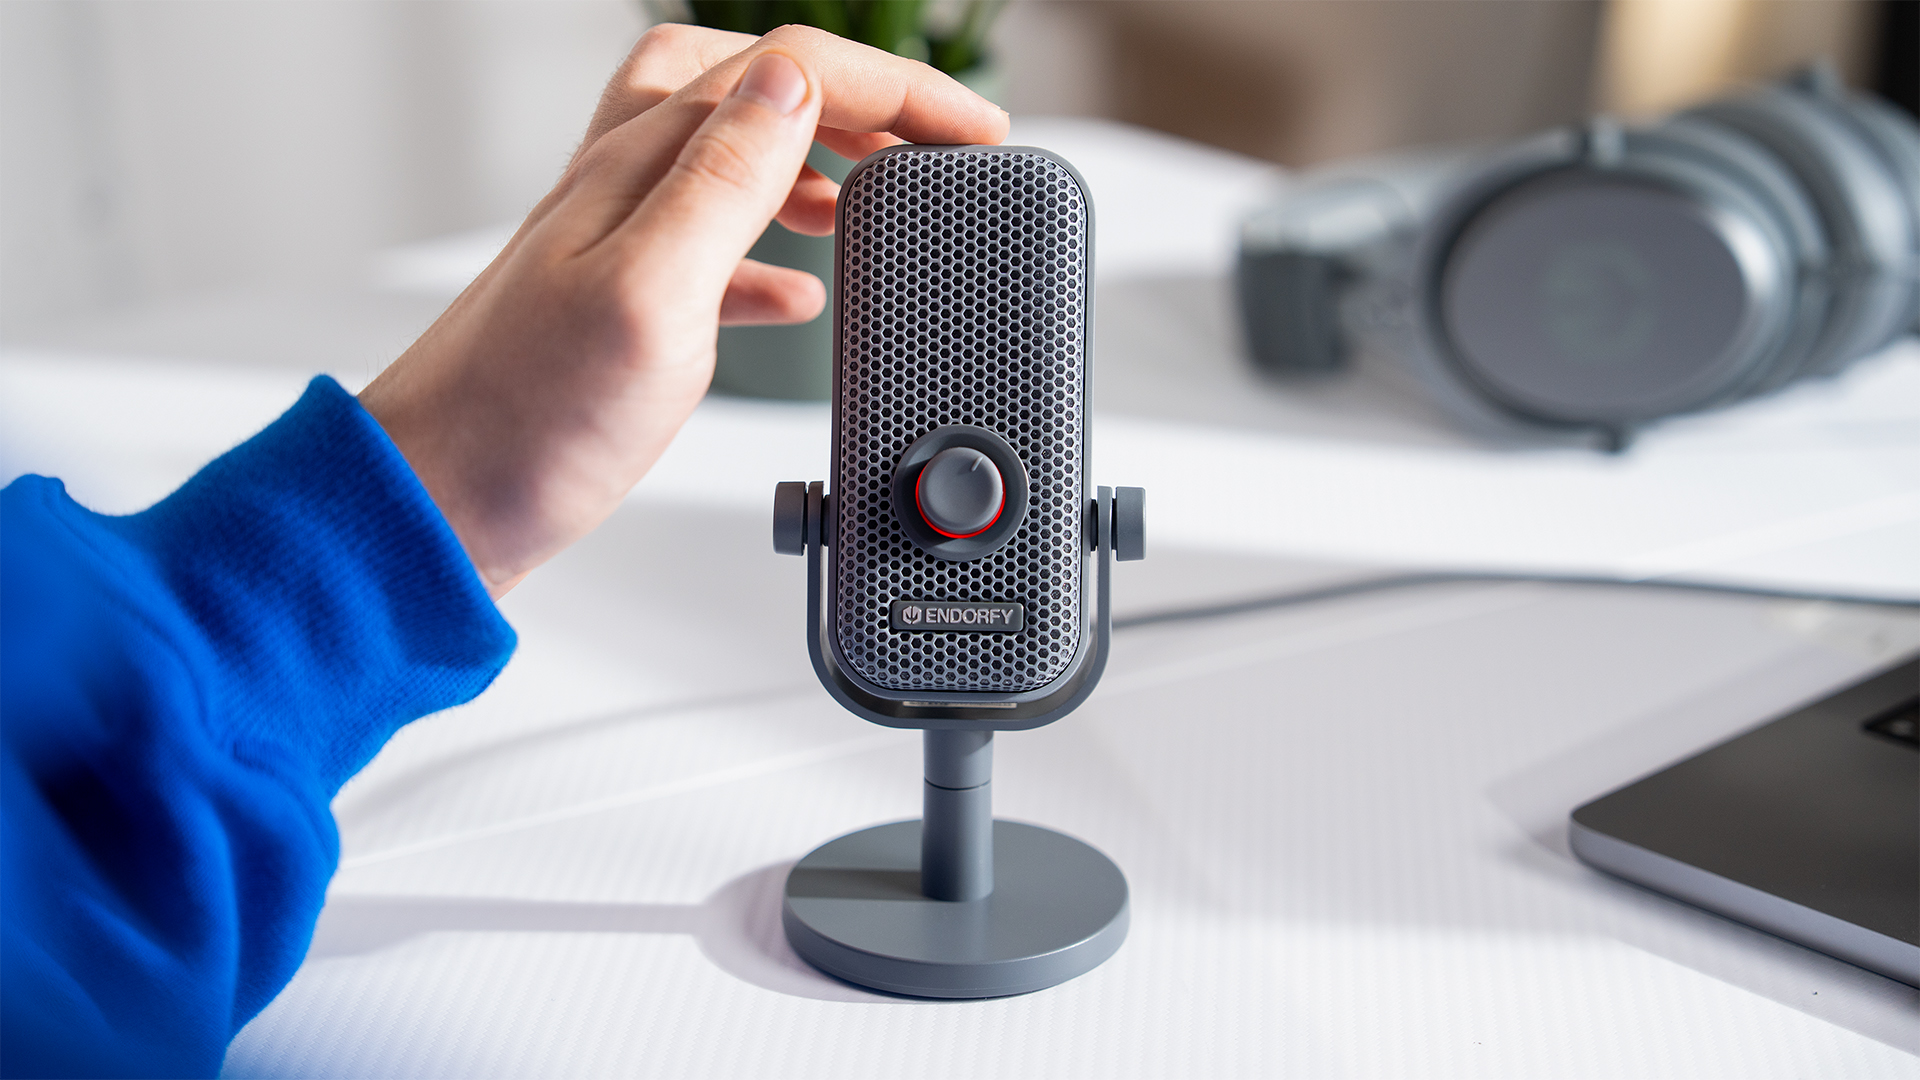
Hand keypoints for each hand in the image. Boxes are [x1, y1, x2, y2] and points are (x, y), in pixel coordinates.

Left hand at [357, 24, 1007, 595]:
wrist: (436, 510)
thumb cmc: (527, 420)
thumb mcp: (650, 292)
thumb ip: (724, 182)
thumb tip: (794, 83)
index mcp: (640, 166)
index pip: (790, 73)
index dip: (896, 91)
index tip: (973, 135)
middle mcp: (624, 186)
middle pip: (757, 91)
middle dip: (854, 102)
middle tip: (928, 147)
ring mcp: (615, 244)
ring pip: (733, 160)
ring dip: (814, 163)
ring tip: (875, 201)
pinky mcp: (614, 308)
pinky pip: (710, 249)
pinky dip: (769, 256)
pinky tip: (796, 297)